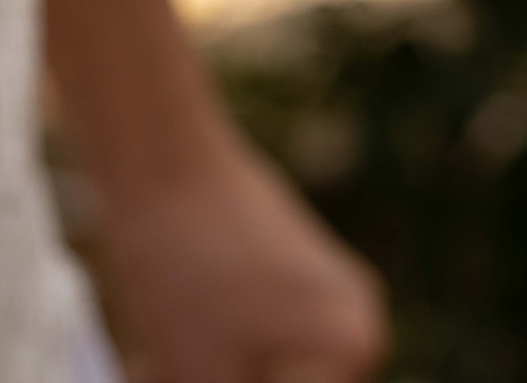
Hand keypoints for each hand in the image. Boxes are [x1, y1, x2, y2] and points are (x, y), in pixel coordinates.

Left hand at [99, 137, 387, 382]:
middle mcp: (364, 323)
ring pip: (283, 378)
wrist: (161, 164)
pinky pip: (277, 348)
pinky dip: (234, 364)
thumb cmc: (180, 270)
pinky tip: (178, 348)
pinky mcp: (305, 277)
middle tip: (169, 369)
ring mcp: (338, 296)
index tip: (196, 379)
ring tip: (170, 359)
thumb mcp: (196, 379)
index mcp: (352, 351)